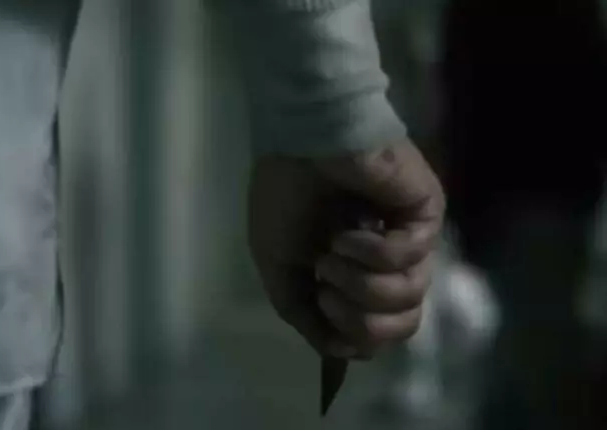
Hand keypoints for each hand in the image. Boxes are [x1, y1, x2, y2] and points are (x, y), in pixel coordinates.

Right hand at [248, 141, 444, 358]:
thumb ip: (306, 315)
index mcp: (356, 274)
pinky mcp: (424, 212)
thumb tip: (344, 352)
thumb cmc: (285, 197)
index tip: (322, 305)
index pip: (378, 332)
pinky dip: (371, 250)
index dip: (353, 335)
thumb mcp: (280, 269)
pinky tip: (348, 229)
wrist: (297, 143)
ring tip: (332, 254)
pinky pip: (409, 256)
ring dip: (360, 284)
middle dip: (361, 320)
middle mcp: (387, 261)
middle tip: (328, 290)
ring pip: (409, 298)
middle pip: (403, 326)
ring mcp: (408, 236)